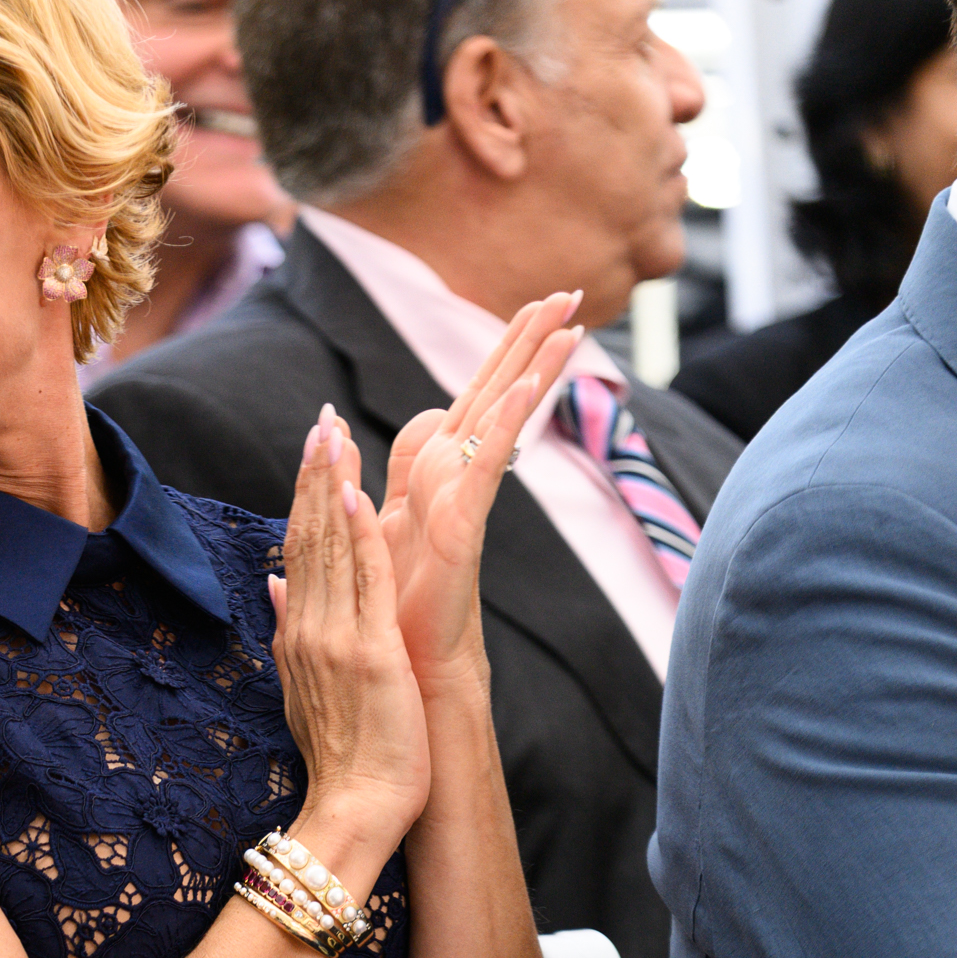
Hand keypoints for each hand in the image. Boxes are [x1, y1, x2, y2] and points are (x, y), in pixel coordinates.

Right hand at [270, 407, 431, 850]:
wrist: (353, 811)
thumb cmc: (342, 761)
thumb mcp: (304, 689)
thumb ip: (291, 631)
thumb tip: (275, 583)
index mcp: (295, 639)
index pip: (297, 554)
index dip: (304, 498)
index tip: (313, 450)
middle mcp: (306, 632)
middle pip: (306, 539)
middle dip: (314, 475)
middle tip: (321, 419)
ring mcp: (334, 641)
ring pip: (329, 550)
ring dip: (331, 487)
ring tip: (333, 434)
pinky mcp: (370, 654)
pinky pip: (363, 584)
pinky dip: (359, 538)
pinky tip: (356, 495)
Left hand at [376, 292, 582, 687]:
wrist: (404, 667)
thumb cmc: (397, 603)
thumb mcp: (384, 516)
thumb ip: (389, 469)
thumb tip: (387, 424)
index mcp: (434, 471)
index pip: (472, 395)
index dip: (500, 353)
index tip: (532, 308)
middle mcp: (456, 477)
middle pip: (496, 391)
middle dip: (530, 341)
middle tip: (570, 290)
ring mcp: (464, 498)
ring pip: (503, 416)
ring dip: (536, 364)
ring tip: (573, 317)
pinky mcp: (462, 524)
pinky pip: (489, 463)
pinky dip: (510, 423)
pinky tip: (531, 384)